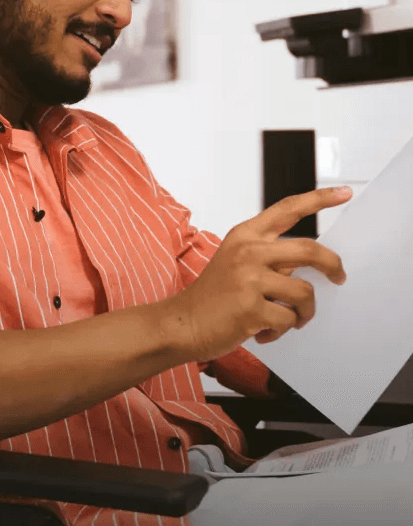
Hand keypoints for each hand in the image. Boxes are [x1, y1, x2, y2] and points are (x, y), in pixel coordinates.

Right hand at [169, 187, 351, 361]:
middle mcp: (248, 252)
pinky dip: (280, 330)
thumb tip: (308, 266)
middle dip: (333, 266)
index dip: (320, 199)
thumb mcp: (234, 263)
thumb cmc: (210, 298)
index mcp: (244, 237)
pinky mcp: (252, 308)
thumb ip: (267, 257)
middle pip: (310, 250)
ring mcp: (250, 280)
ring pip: (304, 292)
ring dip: (303, 312)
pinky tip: (264, 332)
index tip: (344, 193)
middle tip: (339, 277)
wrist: (181, 324)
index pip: (288, 209)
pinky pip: (288, 319)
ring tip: (290, 320)